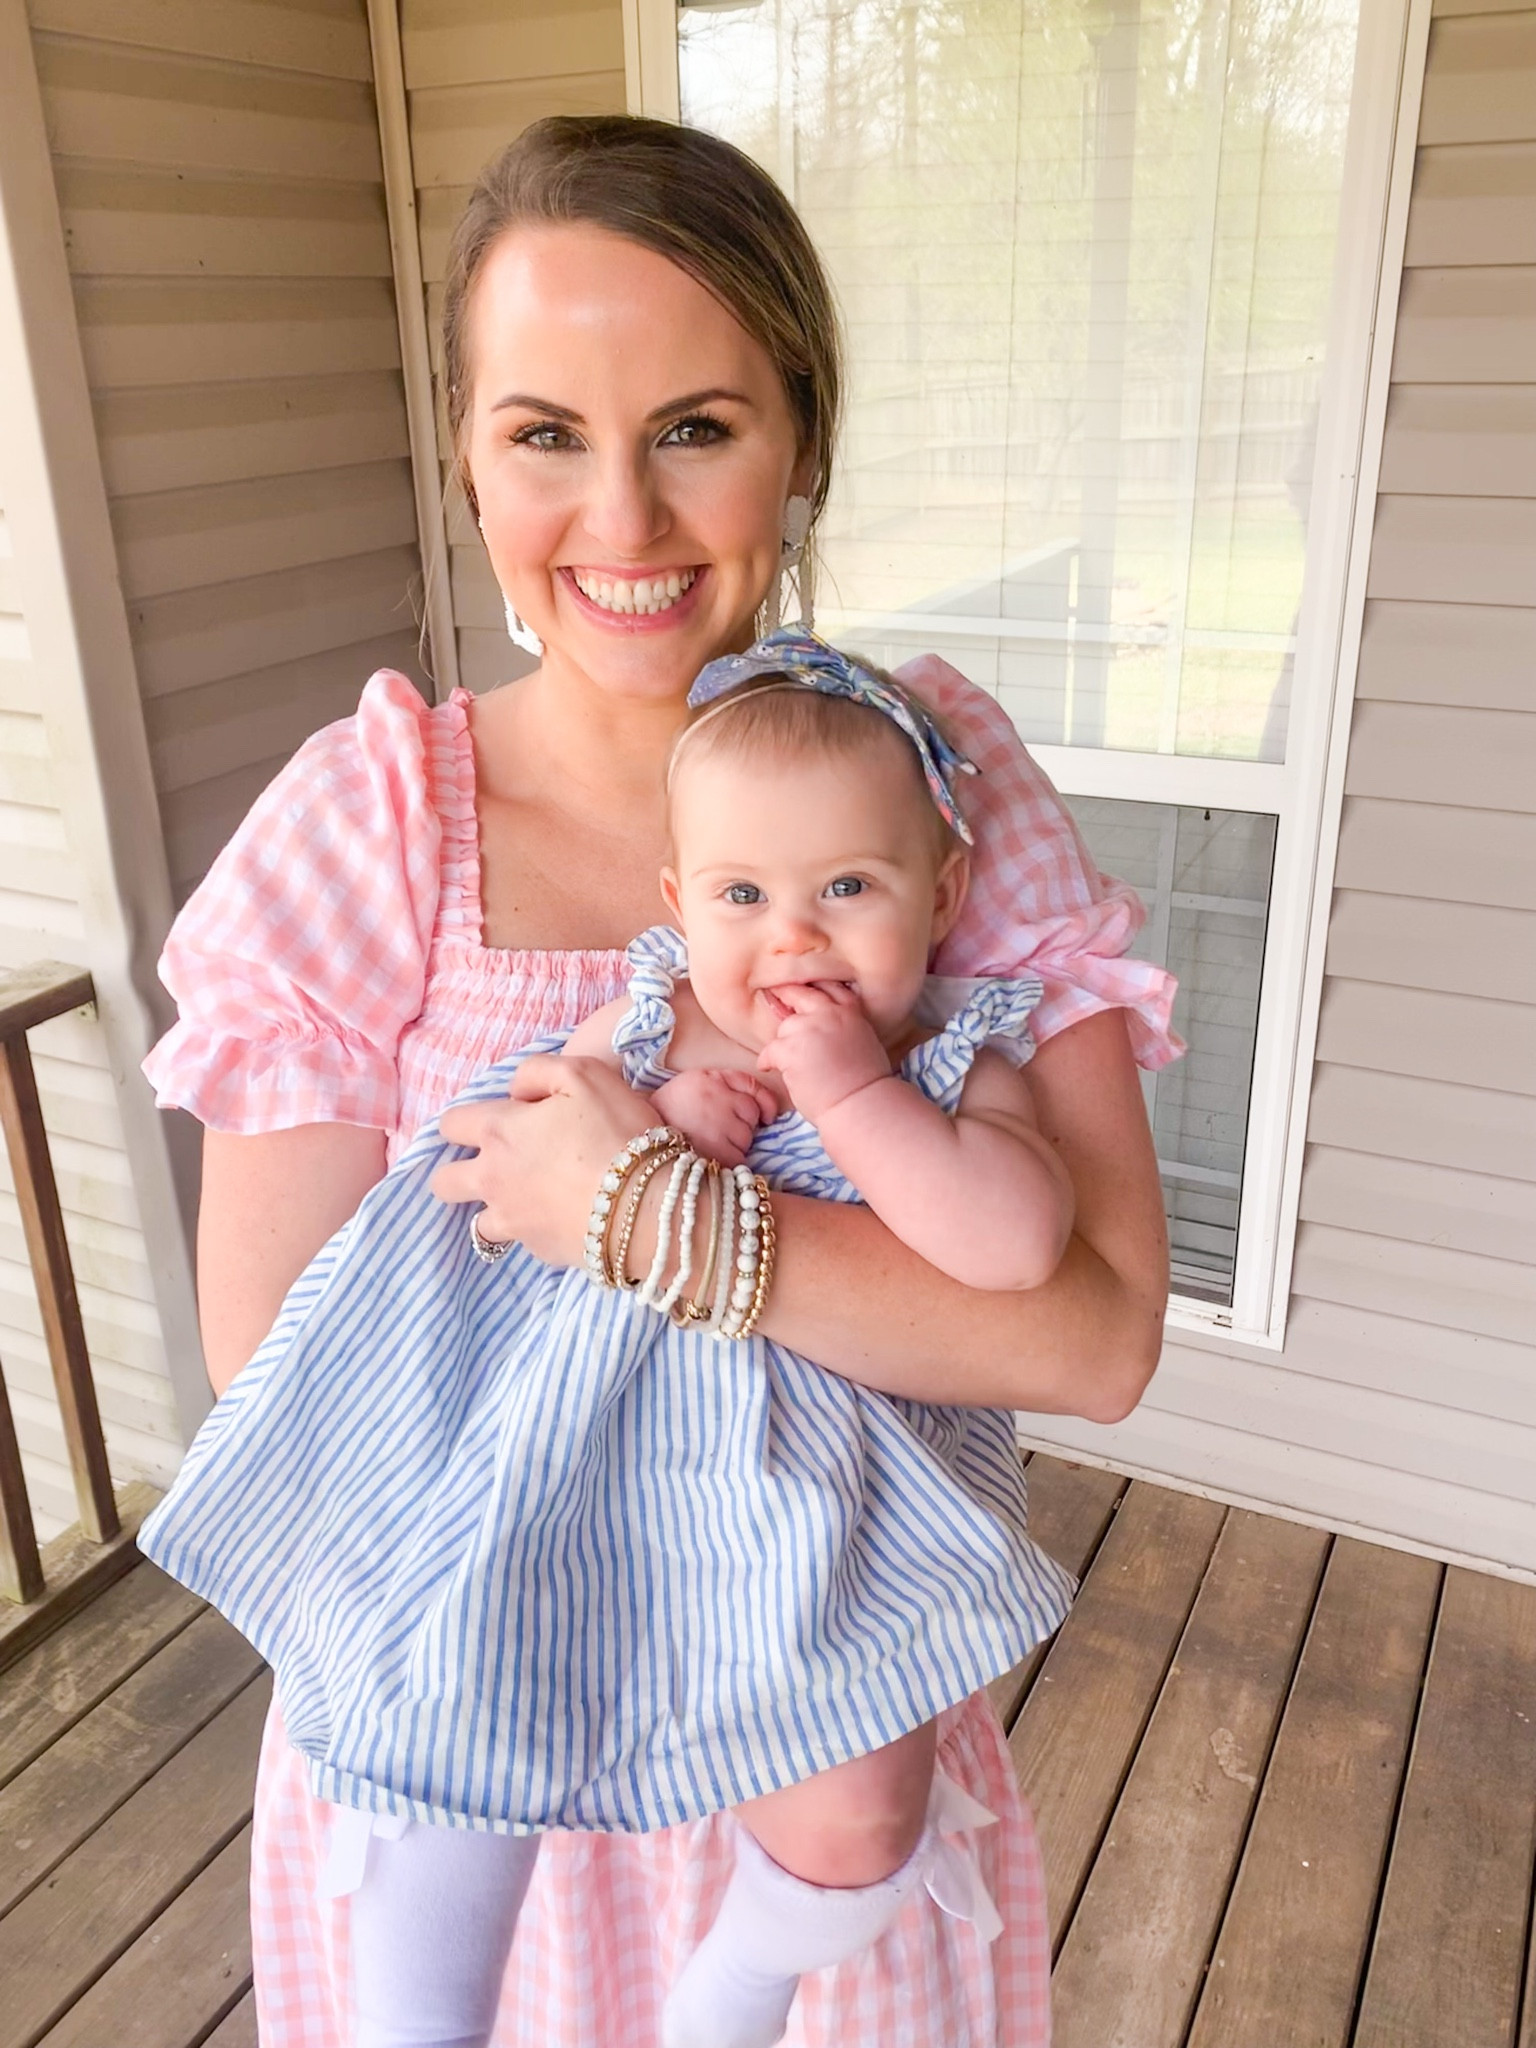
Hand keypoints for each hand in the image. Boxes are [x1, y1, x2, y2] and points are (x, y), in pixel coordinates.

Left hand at [431, 1055, 652, 1266]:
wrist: (643, 1206)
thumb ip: (538, 1071)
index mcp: (498, 1131)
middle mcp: (492, 1179)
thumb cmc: (615, 1131)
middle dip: (457, 1172)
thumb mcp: (583, 1074)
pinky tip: (562, 1219)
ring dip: (495, 1209)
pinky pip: (522, 1241)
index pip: (451, 1124)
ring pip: (477, 1223)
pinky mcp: (538, 1251)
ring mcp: (512, 1221)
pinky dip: (535, 1230)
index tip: (496, 1121)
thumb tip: (517, 1092)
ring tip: (529, 1200)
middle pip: (444, 1183)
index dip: (466, 1120)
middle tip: (495, 1166)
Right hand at [650, 1068, 777, 1167]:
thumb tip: (762, 1108)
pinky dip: (730, 1163)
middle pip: (752, 1115)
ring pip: (747, 1139)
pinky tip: (712, 1159)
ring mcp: (718, 1125)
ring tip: (713, 1145)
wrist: (638, 1134)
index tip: (766, 1117)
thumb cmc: (669, 1110)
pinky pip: (739, 1160)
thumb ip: (726, 1084)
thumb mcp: (695, 1082)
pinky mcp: (716, 1152)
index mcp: (712, 1078)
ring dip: (737, 1145)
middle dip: (744, 1126)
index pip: (752, 1086)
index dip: (765, 1103)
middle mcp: (718, 1098)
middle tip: (722, 1132)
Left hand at [756, 982, 890, 1122]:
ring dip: (785, 1043)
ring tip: (790, 1062)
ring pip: (785, 1028)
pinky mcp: (791, 1050)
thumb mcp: (865, 1042)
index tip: (802, 990)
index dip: (813, 988)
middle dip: (786, 995)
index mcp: (851, 1013)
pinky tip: (770, 1068)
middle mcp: (829, 1014)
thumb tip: (827, 1029)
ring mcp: (808, 1030)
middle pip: (800, 995)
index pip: (829, 989)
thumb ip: (846, 1027)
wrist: (861, 1104)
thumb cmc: (866, 1084)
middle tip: (774, 996)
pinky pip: (770, 1050)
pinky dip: (768, 1061)